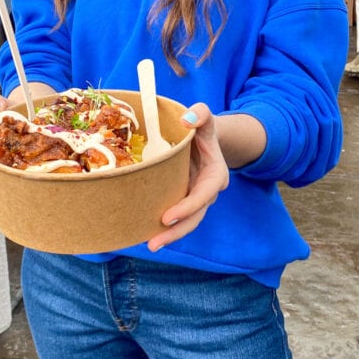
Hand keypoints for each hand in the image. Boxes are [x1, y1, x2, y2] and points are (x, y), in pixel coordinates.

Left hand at [147, 104, 228, 251]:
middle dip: (176, 232)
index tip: (167, 216)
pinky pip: (175, 217)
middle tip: (154, 243)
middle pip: (194, 217)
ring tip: (149, 245)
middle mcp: (207, 192)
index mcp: (215, 175)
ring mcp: (195, 198)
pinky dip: (162, 227)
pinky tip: (143, 234)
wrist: (202, 136)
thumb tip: (188, 119)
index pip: (203, 196)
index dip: (187, 208)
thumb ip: (201, 113)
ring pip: (186, 222)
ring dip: (169, 235)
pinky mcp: (183, 199)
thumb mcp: (205, 117)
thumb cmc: (201, 126)